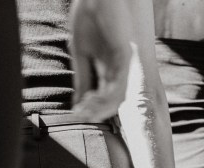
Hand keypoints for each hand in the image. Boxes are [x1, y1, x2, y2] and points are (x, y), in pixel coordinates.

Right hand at [69, 0, 132, 121]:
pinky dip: (107, 97)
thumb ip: (82, 75)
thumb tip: (77, 101)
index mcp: (108, 68)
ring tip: (86, 110)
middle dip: (95, 111)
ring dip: (101, 108)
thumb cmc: (89, 15)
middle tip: (81, 116)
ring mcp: (125, 63)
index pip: (101, 96)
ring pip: (117, 97)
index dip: (89, 108)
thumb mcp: (81, 50)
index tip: (76, 114)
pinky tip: (92, 99)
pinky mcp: (127, 56)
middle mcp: (119, 68)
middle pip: (111, 100)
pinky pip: (120, 84)